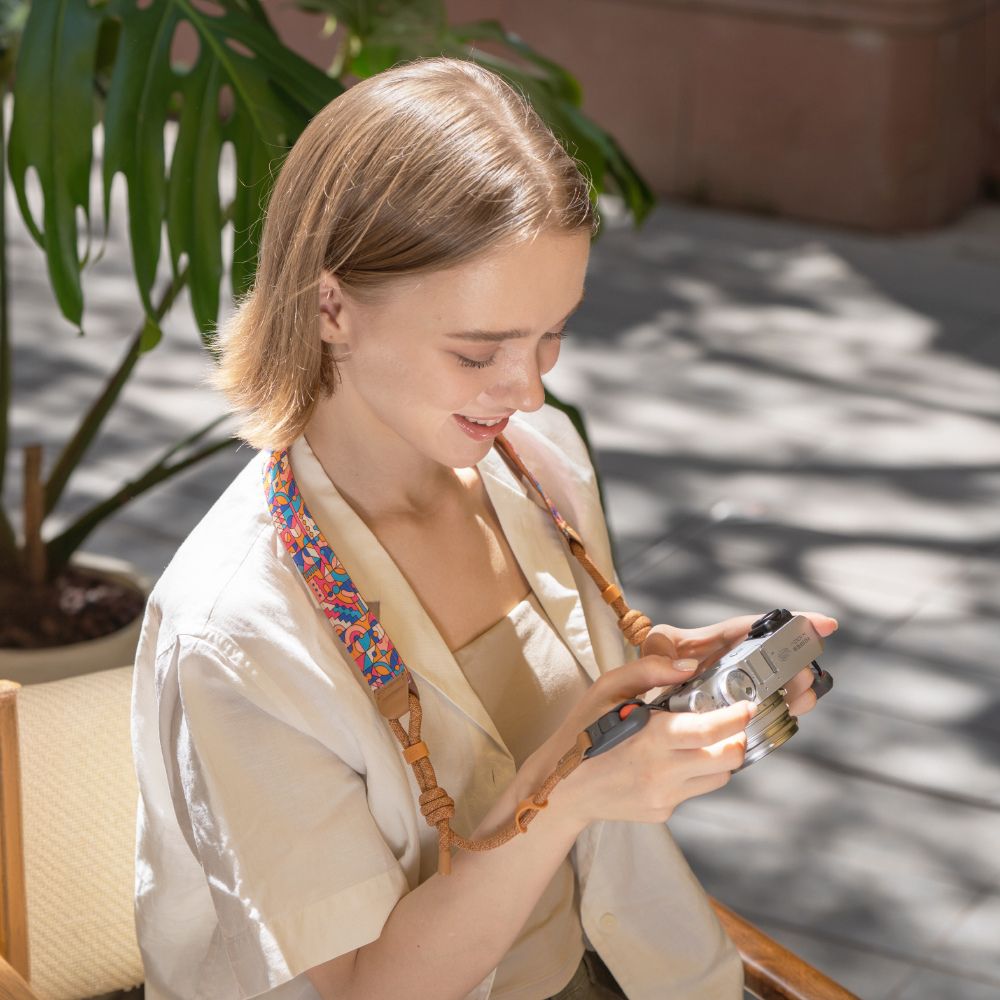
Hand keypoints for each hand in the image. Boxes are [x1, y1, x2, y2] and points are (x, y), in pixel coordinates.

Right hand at [522, 655, 750, 828]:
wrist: (561, 787)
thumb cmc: (584, 731)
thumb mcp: (607, 688)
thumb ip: (650, 670)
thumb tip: (689, 666)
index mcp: (652, 737)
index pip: (712, 730)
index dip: (737, 717)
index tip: (746, 706)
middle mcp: (662, 771)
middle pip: (729, 758)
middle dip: (735, 738)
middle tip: (728, 724)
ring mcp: (664, 797)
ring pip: (718, 777)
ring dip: (717, 757)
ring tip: (695, 742)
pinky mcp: (662, 813)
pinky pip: (694, 790)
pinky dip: (693, 773)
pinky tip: (668, 761)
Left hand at [640, 610, 838, 717]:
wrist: (644, 700)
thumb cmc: (651, 665)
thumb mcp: (652, 650)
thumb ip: (657, 653)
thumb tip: (684, 669)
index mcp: (717, 639)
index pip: (757, 626)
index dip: (792, 621)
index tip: (825, 623)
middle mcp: (734, 659)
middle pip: (776, 656)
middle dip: (798, 663)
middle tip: (807, 676)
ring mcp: (738, 684)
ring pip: (778, 682)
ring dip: (795, 688)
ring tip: (801, 697)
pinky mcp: (738, 707)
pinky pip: (767, 706)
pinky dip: (783, 710)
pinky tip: (790, 714)